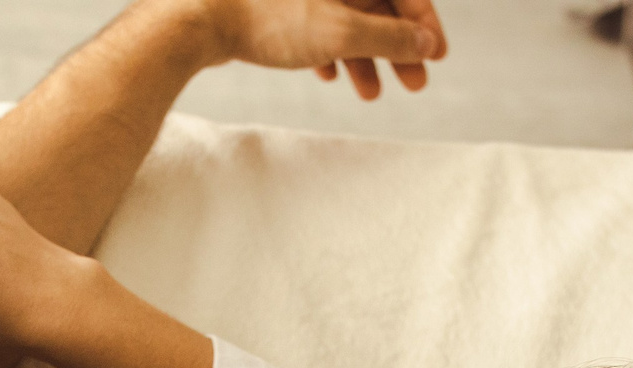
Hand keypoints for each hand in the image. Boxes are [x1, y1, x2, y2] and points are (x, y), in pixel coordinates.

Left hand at [192, 0, 448, 98]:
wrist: (197, 16)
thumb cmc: (267, 15)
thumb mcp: (341, 32)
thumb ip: (390, 37)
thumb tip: (425, 43)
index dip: (424, 23)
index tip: (435, 57)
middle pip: (377, 1)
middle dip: (396, 45)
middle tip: (413, 83)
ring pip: (347, 14)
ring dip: (364, 54)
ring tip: (369, 93)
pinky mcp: (278, 1)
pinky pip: (316, 20)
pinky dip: (329, 48)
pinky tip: (327, 75)